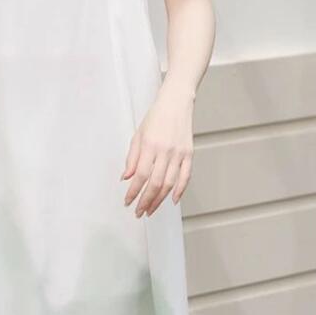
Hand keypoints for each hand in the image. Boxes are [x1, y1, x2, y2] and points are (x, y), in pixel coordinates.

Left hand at [121, 84, 194, 216]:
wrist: (176, 103)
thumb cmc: (155, 118)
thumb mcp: (137, 135)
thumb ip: (131, 158)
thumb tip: (126, 178)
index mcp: (149, 146)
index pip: (140, 175)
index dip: (133, 192)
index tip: (128, 202)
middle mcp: (165, 151)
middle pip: (155, 183)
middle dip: (146, 201)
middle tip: (139, 212)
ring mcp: (179, 153)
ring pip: (169, 183)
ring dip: (159, 200)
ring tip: (151, 209)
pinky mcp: (189, 154)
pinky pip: (185, 176)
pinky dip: (180, 190)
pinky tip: (172, 200)